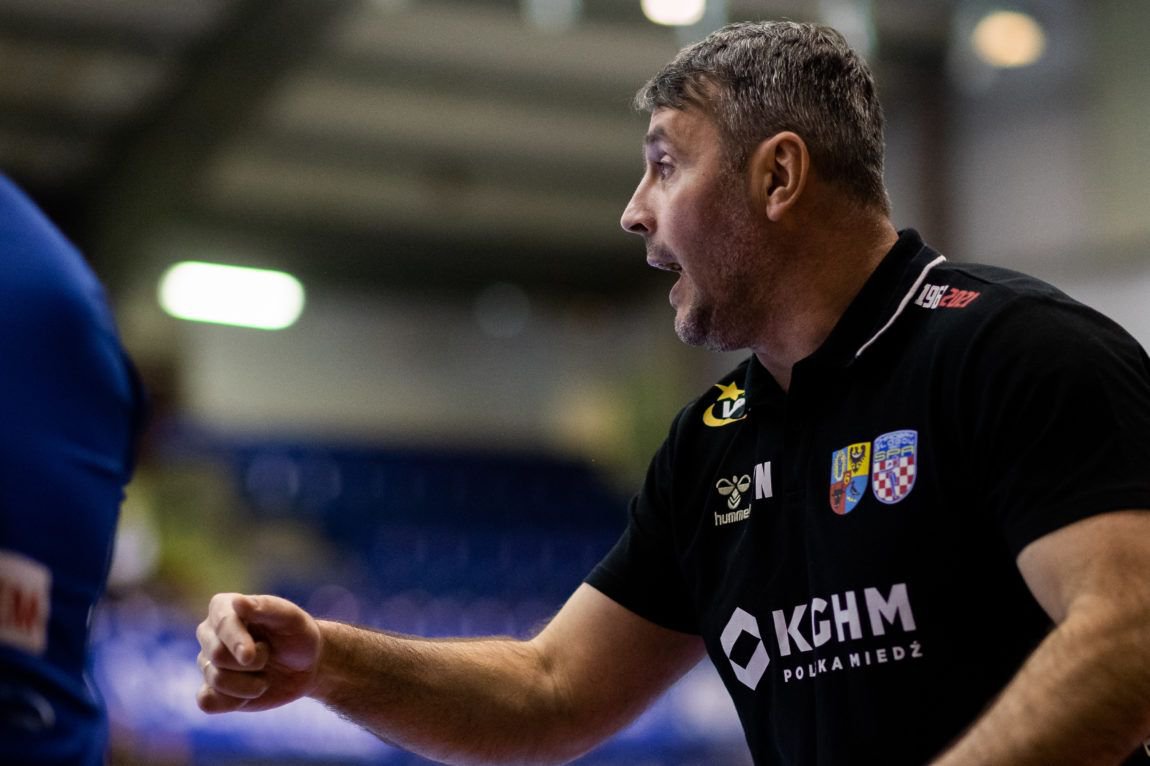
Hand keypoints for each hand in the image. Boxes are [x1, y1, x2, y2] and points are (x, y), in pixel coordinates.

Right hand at [196, 593, 322, 712]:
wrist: (305, 666)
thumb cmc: (298, 635)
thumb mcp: (291, 618)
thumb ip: (265, 607)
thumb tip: (236, 602)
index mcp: (224, 607)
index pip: (221, 624)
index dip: (237, 641)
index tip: (250, 655)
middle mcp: (209, 634)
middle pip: (217, 655)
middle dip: (252, 662)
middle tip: (269, 655)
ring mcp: (208, 663)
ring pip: (216, 680)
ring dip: (250, 684)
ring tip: (266, 676)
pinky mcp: (211, 690)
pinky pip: (207, 702)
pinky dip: (233, 701)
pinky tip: (250, 693)